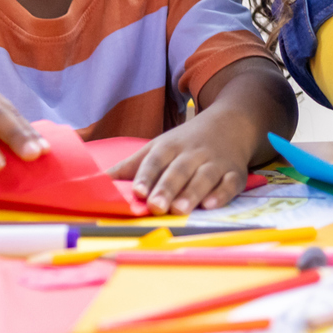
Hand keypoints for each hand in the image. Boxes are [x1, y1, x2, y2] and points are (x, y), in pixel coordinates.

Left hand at [106, 113, 254, 216]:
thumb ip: (131, 166)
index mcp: (170, 146)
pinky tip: (211, 204)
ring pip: (204, 177)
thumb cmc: (187, 141)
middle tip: (156, 207)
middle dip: (167, 188)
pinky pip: (230, 183)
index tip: (138, 192)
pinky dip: (222, 193)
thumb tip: (97, 182)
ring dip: (192, 193)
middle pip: (179, 171)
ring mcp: (215, 162)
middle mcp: (192, 154)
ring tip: (180, 209)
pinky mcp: (235, 173)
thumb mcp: (158, 147)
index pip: (155, 160)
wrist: (232, 122)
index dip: (146, 176)